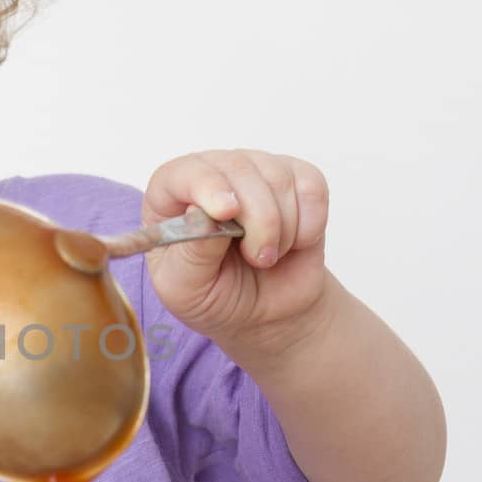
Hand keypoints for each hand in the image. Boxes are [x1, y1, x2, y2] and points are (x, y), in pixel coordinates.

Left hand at [141, 149, 330, 354]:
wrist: (264, 312)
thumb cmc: (215, 296)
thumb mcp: (186, 290)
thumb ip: (190, 254)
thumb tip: (201, 213)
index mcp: (170, 199)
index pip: (182, 173)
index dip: (206, 186)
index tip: (227, 213)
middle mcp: (211, 174)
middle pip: (238, 169)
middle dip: (257, 222)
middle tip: (258, 259)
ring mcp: (255, 172)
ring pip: (278, 179)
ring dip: (282, 230)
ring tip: (267, 256)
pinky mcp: (295, 180)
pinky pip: (312, 188)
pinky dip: (310, 224)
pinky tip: (293, 243)